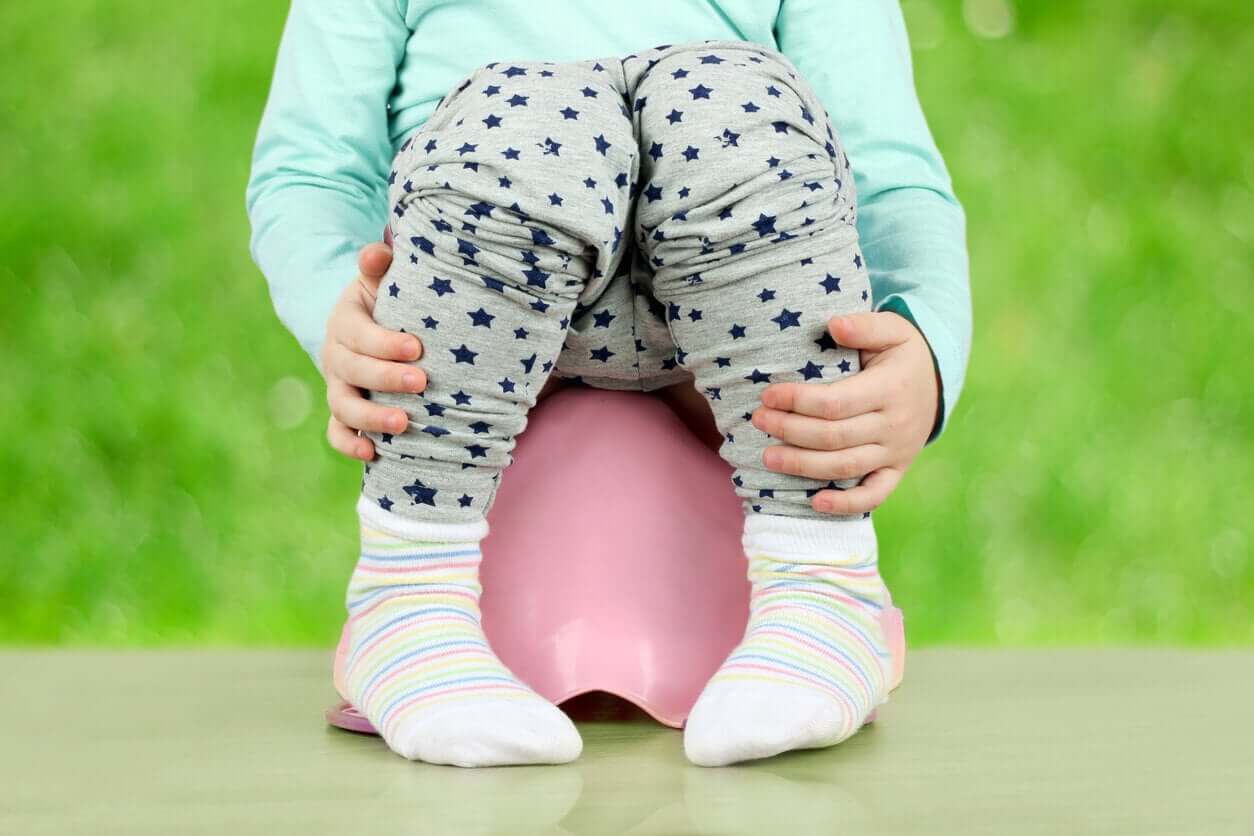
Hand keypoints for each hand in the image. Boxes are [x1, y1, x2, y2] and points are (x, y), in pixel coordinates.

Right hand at [321, 241, 425, 460]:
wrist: (363, 329)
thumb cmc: (384, 302)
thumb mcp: (379, 281)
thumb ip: (378, 265)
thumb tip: (376, 251)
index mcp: (346, 322)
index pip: (359, 333)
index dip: (385, 343)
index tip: (417, 348)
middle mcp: (337, 357)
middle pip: (353, 372)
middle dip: (386, 379)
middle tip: (422, 383)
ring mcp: (338, 387)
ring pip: (343, 407)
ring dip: (371, 419)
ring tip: (404, 425)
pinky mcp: (342, 412)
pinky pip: (336, 433)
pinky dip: (350, 445)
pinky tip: (373, 455)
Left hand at [752, 312, 940, 514]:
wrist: (937, 383)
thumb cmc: (902, 353)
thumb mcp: (892, 329)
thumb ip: (863, 325)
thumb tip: (833, 324)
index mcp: (891, 389)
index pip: (836, 403)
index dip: (798, 401)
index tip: (768, 395)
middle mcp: (895, 425)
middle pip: (834, 437)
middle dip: (791, 431)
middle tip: (759, 421)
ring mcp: (897, 452)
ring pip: (845, 466)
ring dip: (803, 465)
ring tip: (767, 457)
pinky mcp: (897, 471)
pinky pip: (874, 495)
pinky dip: (846, 505)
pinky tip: (815, 503)